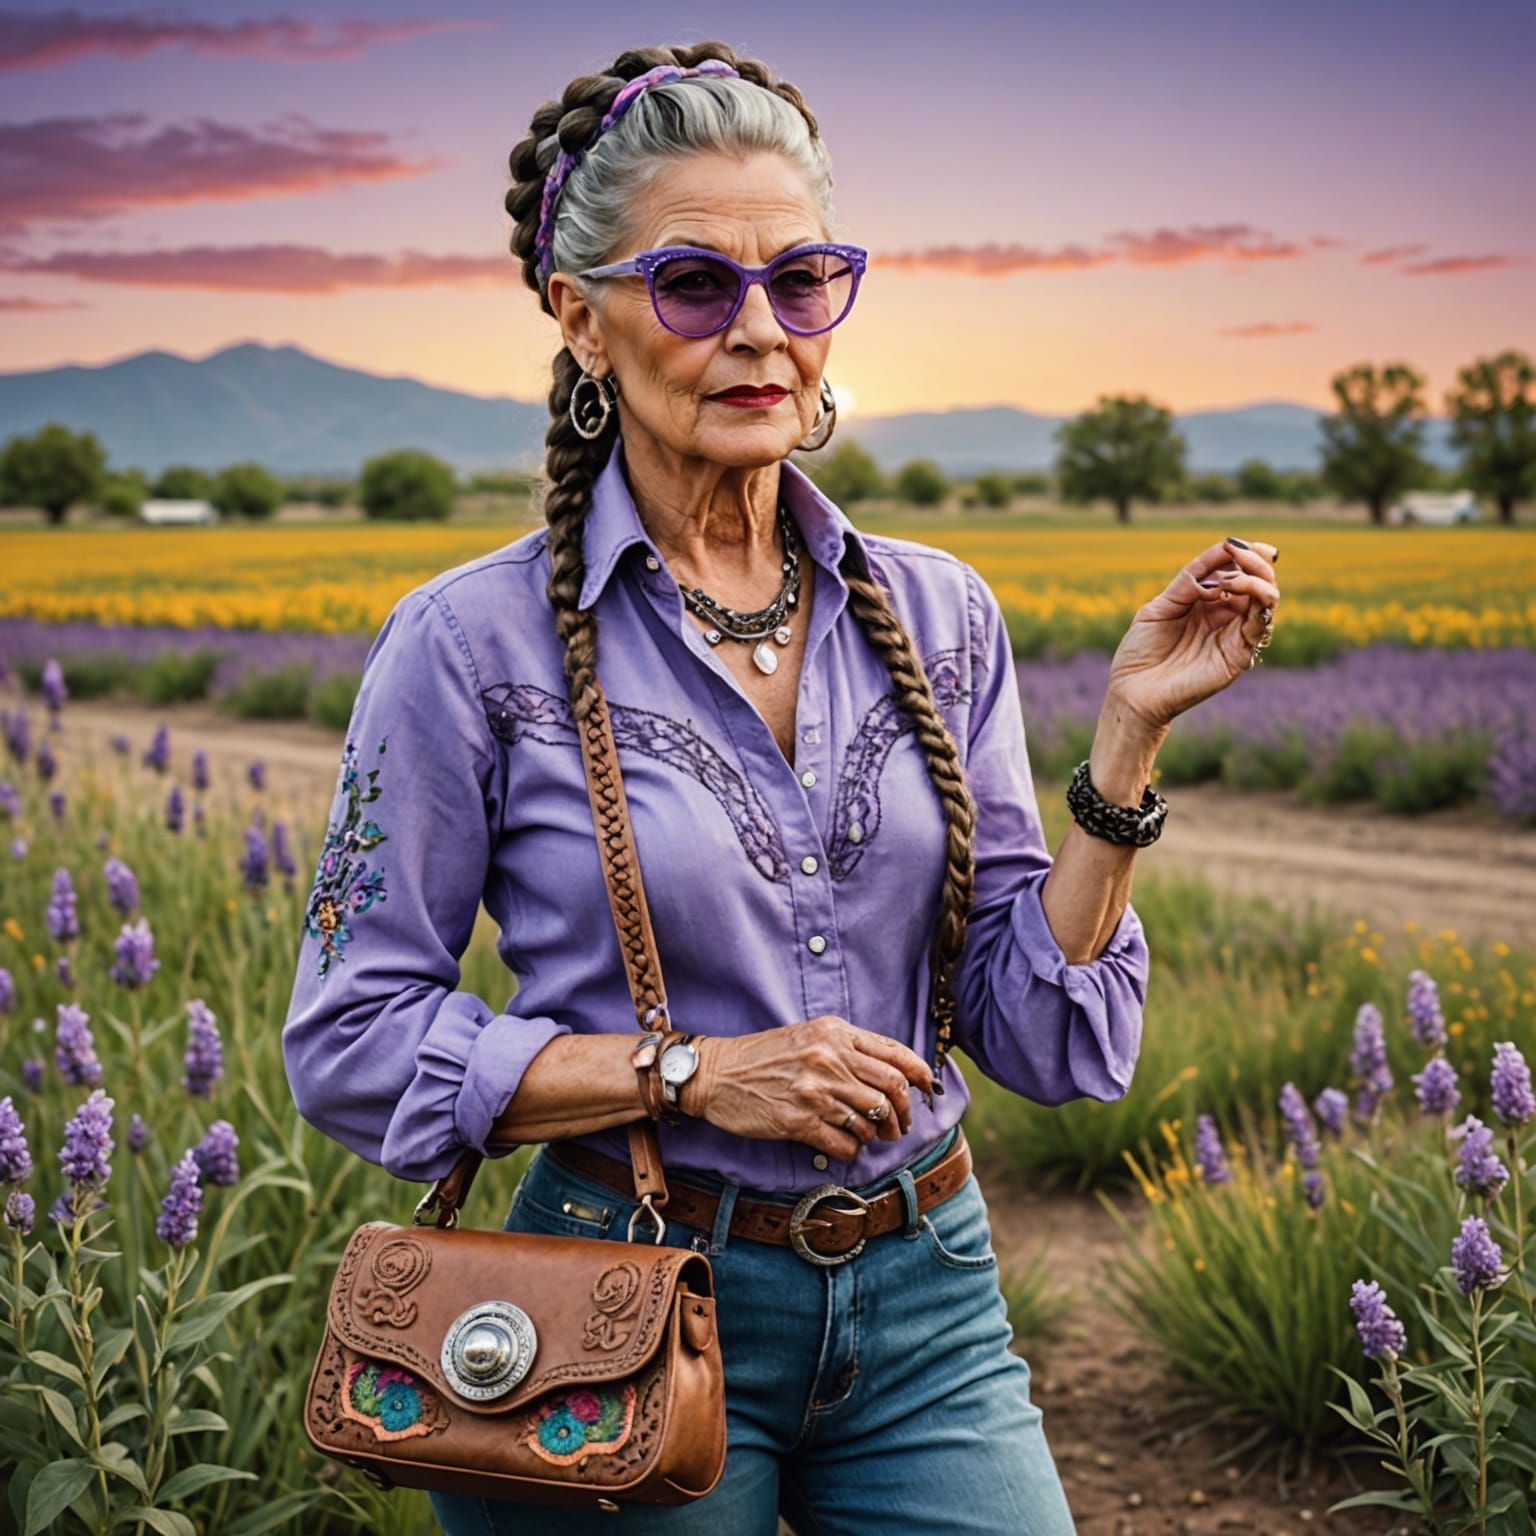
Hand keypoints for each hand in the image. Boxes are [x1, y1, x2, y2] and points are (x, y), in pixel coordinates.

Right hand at [688, 1017, 932, 1160]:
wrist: (717, 1073)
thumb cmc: (764, 1056)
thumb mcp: (809, 1036)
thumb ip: (848, 1048)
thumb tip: (893, 1071)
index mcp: (835, 1034)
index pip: (895, 1054)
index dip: (920, 1075)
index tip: (926, 1089)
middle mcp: (829, 1059)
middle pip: (892, 1090)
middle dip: (903, 1114)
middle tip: (900, 1125)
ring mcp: (814, 1091)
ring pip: (872, 1121)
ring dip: (876, 1134)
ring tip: (868, 1135)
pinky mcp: (799, 1122)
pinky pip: (846, 1144)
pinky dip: (852, 1150)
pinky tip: (843, 1145)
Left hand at [1105, 535, 1280, 731]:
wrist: (1132, 691)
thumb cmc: (1141, 652)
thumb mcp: (1161, 606)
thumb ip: (1189, 582)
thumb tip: (1223, 553)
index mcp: (1208, 604)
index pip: (1237, 572)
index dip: (1242, 554)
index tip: (1234, 543)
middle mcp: (1226, 618)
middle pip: (1259, 582)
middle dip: (1254, 562)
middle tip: (1238, 552)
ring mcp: (1234, 636)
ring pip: (1267, 600)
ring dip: (1256, 579)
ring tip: (1230, 577)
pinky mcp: (1238, 656)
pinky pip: (1260, 625)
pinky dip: (1256, 602)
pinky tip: (1232, 590)